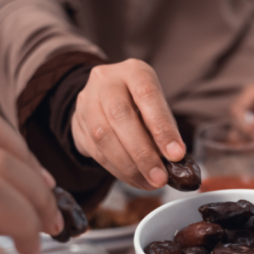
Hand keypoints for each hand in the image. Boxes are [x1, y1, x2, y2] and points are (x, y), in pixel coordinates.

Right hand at [72, 59, 185, 189]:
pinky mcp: (77, 123)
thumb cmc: (140, 103)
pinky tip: (135, 180)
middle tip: (160, 178)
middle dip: (143, 153)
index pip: (147, 95)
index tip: (176, 155)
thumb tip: (175, 160)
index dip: (162, 127)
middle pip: (120, 116)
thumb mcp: (157, 105)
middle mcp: (106, 81)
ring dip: (129, 167)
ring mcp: (86, 101)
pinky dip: (118, 170)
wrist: (105, 96)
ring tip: (150, 182)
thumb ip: (165, 127)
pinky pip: (95, 151)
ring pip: (103, 137)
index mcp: (133, 71)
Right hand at [230, 84, 253, 141]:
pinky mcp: (248, 134)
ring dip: (247, 145)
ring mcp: (244, 121)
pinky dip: (250, 149)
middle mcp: (244, 106)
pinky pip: (242, 144)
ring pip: (235, 137)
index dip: (242, 125)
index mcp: (251, 94)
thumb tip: (252, 127)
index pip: (236, 111)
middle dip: (246, 137)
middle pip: (234, 125)